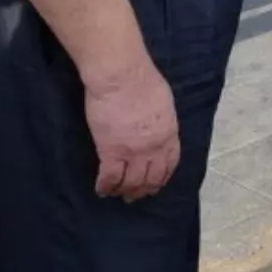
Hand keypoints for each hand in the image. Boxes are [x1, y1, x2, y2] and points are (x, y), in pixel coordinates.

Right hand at [84, 57, 179, 202]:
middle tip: (135, 195)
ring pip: (131, 182)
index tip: (156, 183)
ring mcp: (133, 153)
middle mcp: (154, 148)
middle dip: (144, 190)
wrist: (121, 76)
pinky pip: (110, 178)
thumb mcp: (164, 101)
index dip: (162, 176)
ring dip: (125, 191)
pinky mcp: (111, 152)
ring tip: (119, 194)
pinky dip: (105, 187)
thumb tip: (158, 127)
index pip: (170, 163)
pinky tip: (102, 190)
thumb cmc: (142, 80)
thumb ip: (162, 120)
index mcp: (169, 133)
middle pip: (151, 177)